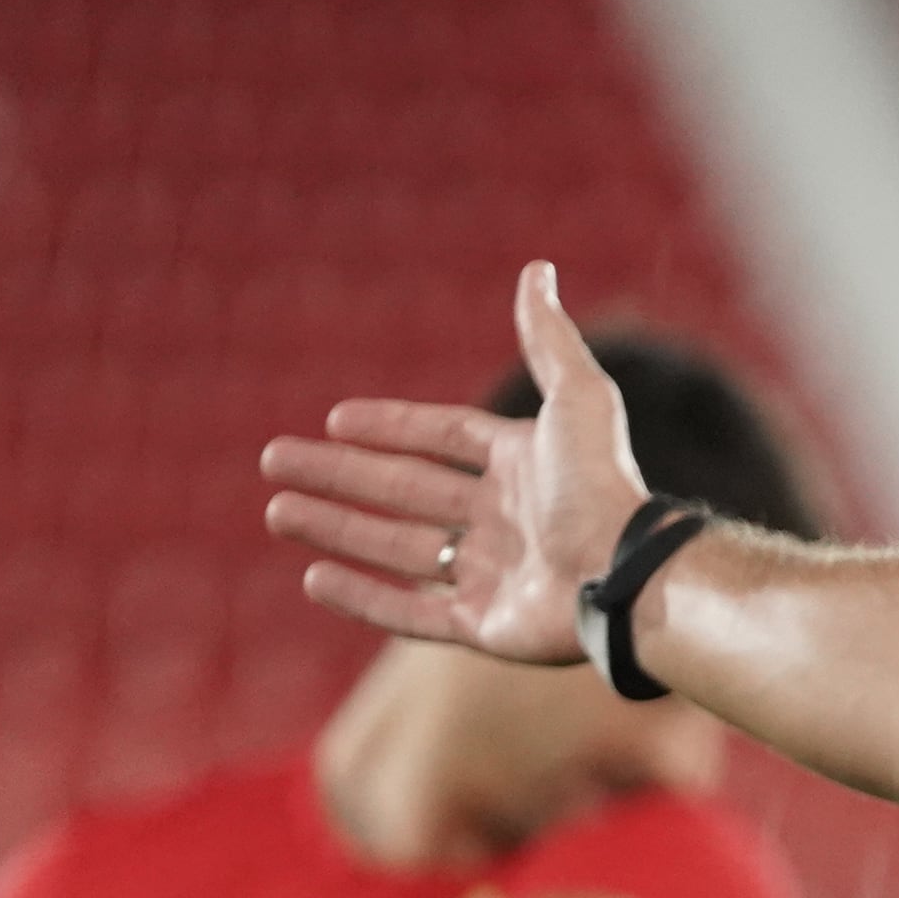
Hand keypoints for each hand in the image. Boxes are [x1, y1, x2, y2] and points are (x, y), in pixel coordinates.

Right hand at [260, 260, 649, 663]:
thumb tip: (536, 269)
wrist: (624, 577)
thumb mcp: (577, 398)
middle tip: (274, 461)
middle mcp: (504, 519)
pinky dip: (362, 598)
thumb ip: (549, 339)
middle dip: (337, 476)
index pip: (443, 439)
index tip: (334, 420)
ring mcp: (492, 576)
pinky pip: (411, 612)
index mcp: (523, 466)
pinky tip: (313, 577)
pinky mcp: (484, 628)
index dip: (391, 426)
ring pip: (396, 549)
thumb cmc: (602, 486)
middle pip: (404, 491)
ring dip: (335, 529)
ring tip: (277, 511)